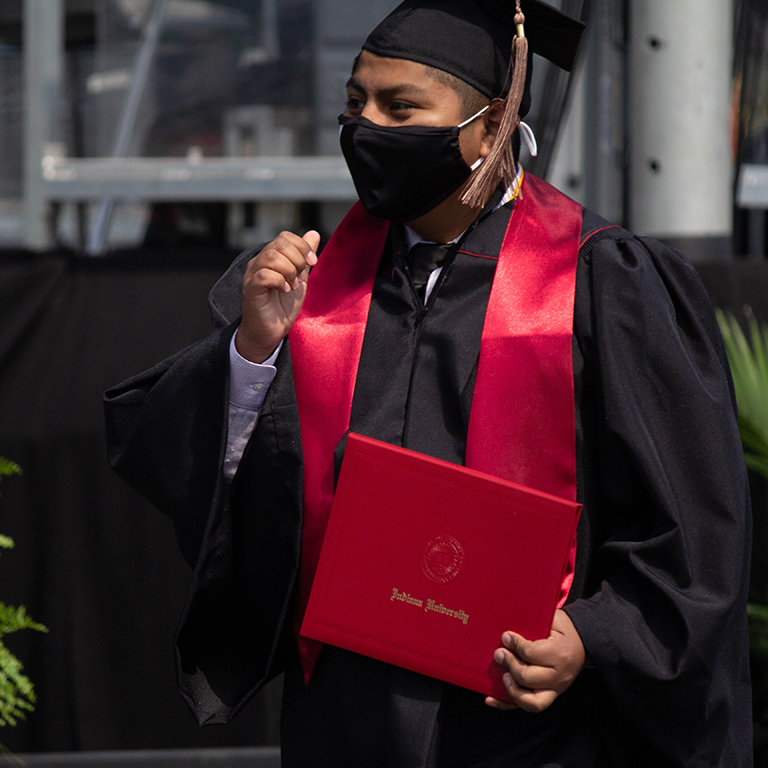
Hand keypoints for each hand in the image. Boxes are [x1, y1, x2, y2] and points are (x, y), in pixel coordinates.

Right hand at [236, 230, 320, 362]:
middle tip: (300, 278)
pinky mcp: (250, 290)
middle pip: (278, 243)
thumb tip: (314, 234)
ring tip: (292, 286)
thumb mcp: (300, 279)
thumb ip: (304, 258)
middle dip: (297, 259)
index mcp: (270, 258)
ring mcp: (252, 275)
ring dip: (289, 270)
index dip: (302, 246)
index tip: (313, 263)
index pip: (285, 237)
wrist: (269, 333)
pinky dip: (279, 281)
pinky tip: (285, 291)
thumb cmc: (282, 307)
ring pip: (270, 257)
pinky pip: (263, 276)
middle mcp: (258, 263)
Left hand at [486, 609, 585, 712]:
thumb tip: (510, 627)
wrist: (585, 643)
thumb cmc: (565, 630)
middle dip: (509, 664)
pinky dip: (507, 705)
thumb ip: (534, 622)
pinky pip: (528, 706)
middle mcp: (558, 676)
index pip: (531, 653)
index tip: (506, 636)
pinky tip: (492, 699)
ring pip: (530, 701)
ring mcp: (555, 689)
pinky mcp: (550, 696)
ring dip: (511, 689)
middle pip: (528, 678)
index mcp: (559, 654)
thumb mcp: (554, 619)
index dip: (515, 644)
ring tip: (502, 675)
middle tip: (499, 654)